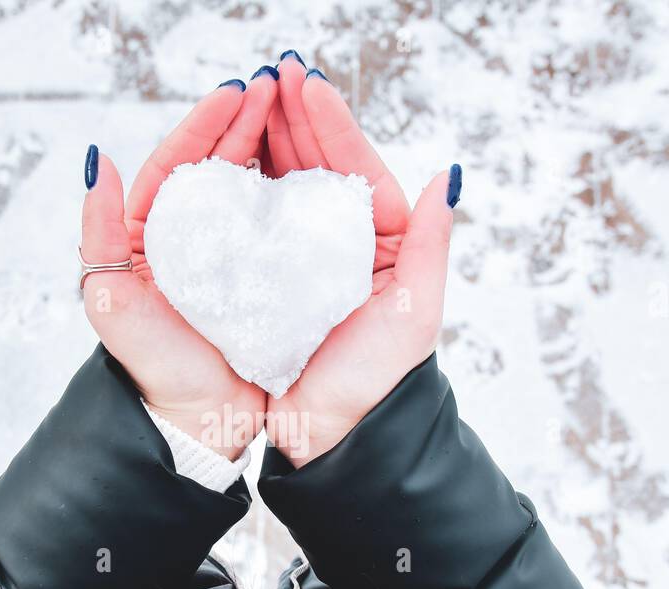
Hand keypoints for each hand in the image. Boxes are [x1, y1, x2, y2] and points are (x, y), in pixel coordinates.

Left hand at [79, 75, 277, 460]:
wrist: (198, 421)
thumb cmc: (153, 366)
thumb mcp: (111, 302)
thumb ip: (97, 235)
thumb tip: (98, 162)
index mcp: (150, 235)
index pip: (178, 164)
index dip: (205, 125)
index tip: (234, 92)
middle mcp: (191, 239)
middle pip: (219, 165)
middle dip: (246, 121)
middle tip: (274, 85)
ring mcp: (229, 256)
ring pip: (252, 186)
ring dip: (273, 145)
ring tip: (299, 108)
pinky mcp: (264, 276)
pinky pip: (281, 223)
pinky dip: (296, 191)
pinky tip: (318, 168)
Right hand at [262, 58, 460, 466]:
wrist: (334, 437)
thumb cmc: (380, 380)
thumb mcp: (416, 310)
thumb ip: (431, 242)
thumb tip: (448, 175)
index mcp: (377, 242)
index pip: (353, 167)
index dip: (330, 123)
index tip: (307, 82)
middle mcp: (334, 245)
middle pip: (312, 167)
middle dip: (291, 117)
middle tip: (271, 71)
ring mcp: (293, 262)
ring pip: (277, 187)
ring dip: (262, 141)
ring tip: (245, 97)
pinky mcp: (256, 284)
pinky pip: (244, 226)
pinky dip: (233, 189)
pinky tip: (220, 158)